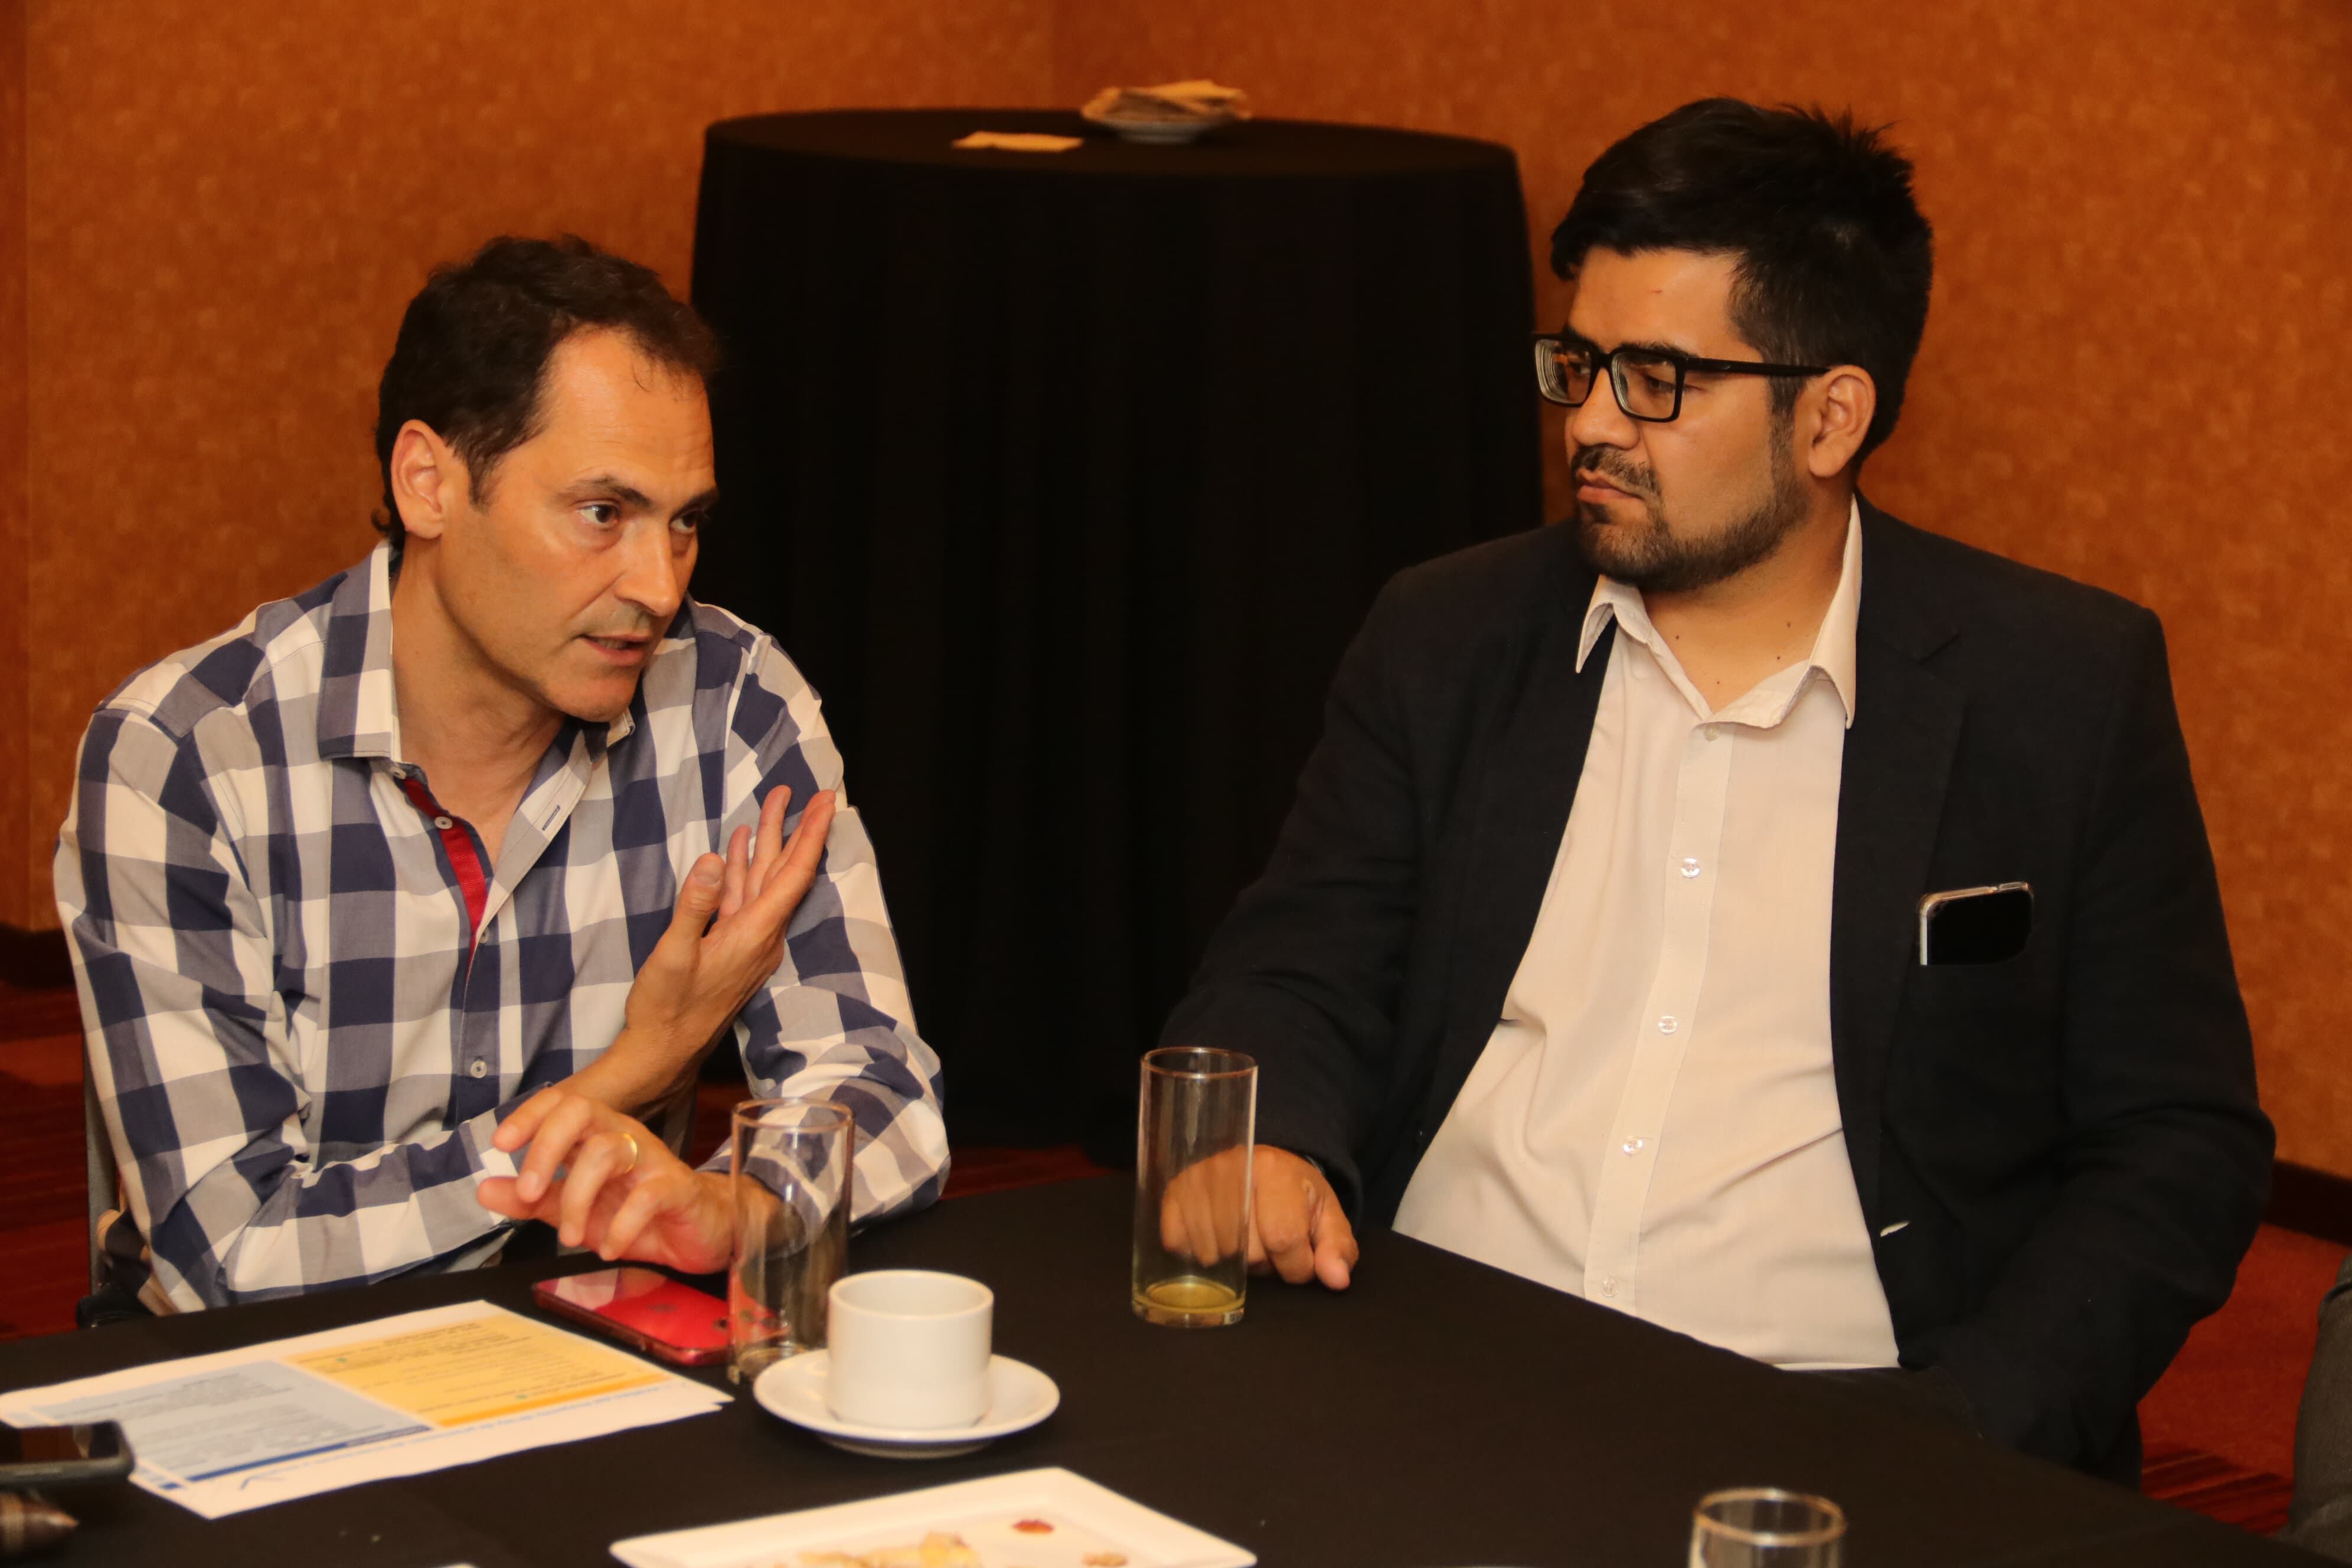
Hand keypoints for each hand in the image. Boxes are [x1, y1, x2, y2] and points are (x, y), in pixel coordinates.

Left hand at [477, 1087, 731, 1271]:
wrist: (699, 1233)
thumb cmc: (635, 1216)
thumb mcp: (574, 1211)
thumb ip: (531, 1201)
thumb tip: (483, 1189)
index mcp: (595, 1136)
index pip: (561, 1103)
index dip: (529, 1115)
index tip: (500, 1145)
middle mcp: (622, 1136)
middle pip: (583, 1111)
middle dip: (546, 1147)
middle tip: (527, 1192)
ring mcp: (651, 1160)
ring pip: (608, 1151)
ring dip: (577, 1198)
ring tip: (567, 1237)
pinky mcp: (677, 1188)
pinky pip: (646, 1196)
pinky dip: (621, 1226)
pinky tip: (609, 1246)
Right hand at [575, 785, 837, 1114]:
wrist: (663, 1051)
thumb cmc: (666, 1008)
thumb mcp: (673, 954)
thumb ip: (694, 907)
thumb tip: (713, 861)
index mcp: (755, 935)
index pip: (794, 875)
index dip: (812, 835)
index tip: (828, 802)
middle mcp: (760, 936)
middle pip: (783, 872)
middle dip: (792, 828)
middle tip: (800, 789)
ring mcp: (747, 942)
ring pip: (762, 882)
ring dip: (765, 844)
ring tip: (772, 804)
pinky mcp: (732, 947)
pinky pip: (742, 899)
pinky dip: (740, 870)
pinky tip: (734, 848)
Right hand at [1161, 1145, 1356, 1289]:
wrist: (1264, 1167)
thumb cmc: (1297, 1198)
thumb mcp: (1328, 1220)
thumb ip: (1337, 1249)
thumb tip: (1336, 1279)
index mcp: (1277, 1170)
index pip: (1283, 1238)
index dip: (1296, 1265)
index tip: (1299, 1260)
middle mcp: (1233, 1166)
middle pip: (1246, 1250)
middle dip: (1263, 1263)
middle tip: (1269, 1245)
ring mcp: (1199, 1178)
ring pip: (1213, 1252)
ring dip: (1232, 1262)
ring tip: (1245, 1241)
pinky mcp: (1174, 1191)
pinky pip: (1178, 1243)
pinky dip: (1196, 1253)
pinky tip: (1214, 1240)